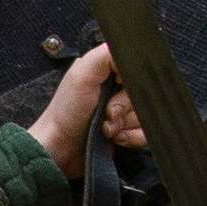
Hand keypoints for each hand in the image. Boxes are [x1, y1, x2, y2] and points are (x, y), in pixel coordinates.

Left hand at [29, 43, 145, 178]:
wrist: (61, 151)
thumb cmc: (65, 113)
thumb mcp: (83, 72)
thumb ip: (107, 54)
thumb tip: (131, 55)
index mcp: (106, 71)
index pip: (135, 68)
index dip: (129, 81)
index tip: (116, 86)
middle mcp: (115, 90)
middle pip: (142, 93)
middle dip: (124, 106)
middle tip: (106, 112)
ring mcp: (121, 113)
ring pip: (145, 114)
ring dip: (125, 124)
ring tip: (105, 128)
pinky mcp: (126, 133)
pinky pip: (145, 133)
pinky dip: (132, 137)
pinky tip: (115, 138)